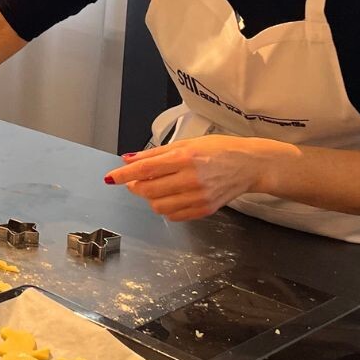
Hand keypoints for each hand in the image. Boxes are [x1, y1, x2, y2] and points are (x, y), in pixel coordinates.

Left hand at [104, 135, 284, 221]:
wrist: (249, 165)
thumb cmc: (219, 150)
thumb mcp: (186, 143)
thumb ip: (155, 153)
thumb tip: (128, 159)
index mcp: (185, 158)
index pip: (145, 169)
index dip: (123, 175)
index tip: (110, 178)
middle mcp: (191, 178)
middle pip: (148, 190)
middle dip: (135, 186)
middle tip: (135, 181)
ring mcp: (199, 197)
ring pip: (158, 206)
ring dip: (150, 198)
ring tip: (156, 188)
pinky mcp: (205, 210)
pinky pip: (174, 216)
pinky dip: (165, 208)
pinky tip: (170, 197)